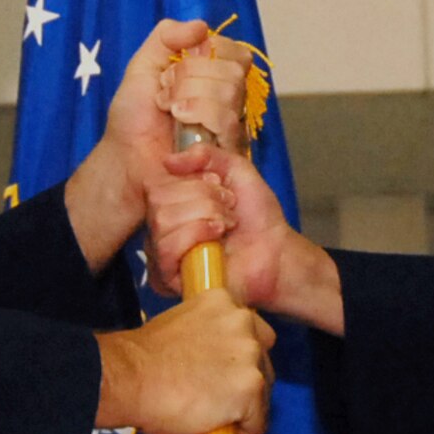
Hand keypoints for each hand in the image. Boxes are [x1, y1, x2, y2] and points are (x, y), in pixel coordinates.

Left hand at [64, 20, 253, 272]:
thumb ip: (167, 37)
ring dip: (192, 100)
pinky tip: (181, 130)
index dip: (207, 54)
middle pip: (233, 71)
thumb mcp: (143, 66)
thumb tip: (202, 25)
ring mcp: (232, 127)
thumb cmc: (134, 118)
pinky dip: (199, 118)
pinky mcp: (231, 152)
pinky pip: (229, 122)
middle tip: (167, 96)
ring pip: (231, 95)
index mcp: (213, 77)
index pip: (235, 52)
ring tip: (171, 114)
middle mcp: (229, 100)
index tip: (175, 69)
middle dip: (191, 79)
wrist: (126, 159)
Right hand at [95, 288, 275, 433]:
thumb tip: (214, 361)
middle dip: (245, 381)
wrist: (130, 378)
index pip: (250, 331)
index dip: (237, 358)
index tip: (223, 374)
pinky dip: (243, 432)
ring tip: (216, 419)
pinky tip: (219, 433)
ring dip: (245, 408)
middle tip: (219, 400)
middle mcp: (243, 321)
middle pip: (262, 360)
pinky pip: (258, 420)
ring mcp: (250, 354)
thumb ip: (207, 335)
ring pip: (262, 391)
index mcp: (224, 301)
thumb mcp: (181, 326)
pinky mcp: (251, 387)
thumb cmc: (143, 359)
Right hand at [146, 144, 344, 333]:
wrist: (276, 251)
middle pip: (159, 199)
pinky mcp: (169, 278)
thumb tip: (168, 161)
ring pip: (163, 221)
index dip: (192, 180)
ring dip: (205, 216)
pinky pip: (166, 249)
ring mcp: (162, 253)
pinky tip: (217, 239)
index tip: (219, 185)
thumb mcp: (235, 169)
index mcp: (170, 202)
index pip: (157, 181)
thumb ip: (204, 155)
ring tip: (226, 226)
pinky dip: (196, 235)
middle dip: (203, 198)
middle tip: (228, 209)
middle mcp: (160, 227)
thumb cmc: (256, 215)